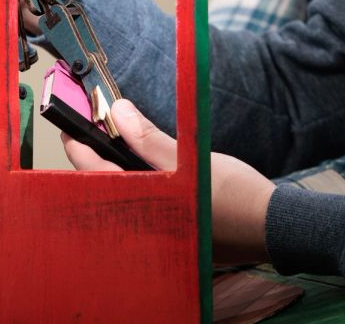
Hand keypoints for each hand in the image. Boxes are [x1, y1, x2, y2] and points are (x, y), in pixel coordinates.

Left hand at [62, 98, 273, 265]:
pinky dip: (134, 181)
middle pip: (103, 186)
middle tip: (86, 129)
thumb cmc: (236, 198)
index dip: (79, 146)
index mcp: (143, 209)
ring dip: (114, 167)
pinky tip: (138, 164)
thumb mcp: (190, 160)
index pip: (94, 174)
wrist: (275, 226)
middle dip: (92, 156)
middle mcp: (143, 225)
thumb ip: (149, 139)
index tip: (69, 124)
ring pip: (122, 194)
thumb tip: (118, 112)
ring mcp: (157, 231)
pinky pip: (141, 202)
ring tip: (111, 139)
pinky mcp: (170, 230)